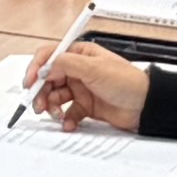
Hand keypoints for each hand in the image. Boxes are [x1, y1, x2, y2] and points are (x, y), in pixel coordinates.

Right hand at [33, 40, 151, 132]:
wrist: (146, 105)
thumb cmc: (128, 82)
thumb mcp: (94, 68)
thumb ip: (65, 65)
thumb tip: (44, 68)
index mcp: (80, 54)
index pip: (49, 56)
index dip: (36, 68)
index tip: (30, 82)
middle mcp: (78, 70)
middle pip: (48, 79)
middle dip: (41, 92)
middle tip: (39, 104)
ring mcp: (81, 89)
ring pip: (55, 97)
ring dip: (51, 106)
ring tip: (56, 114)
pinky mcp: (86, 106)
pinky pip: (67, 112)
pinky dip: (65, 119)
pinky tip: (69, 122)